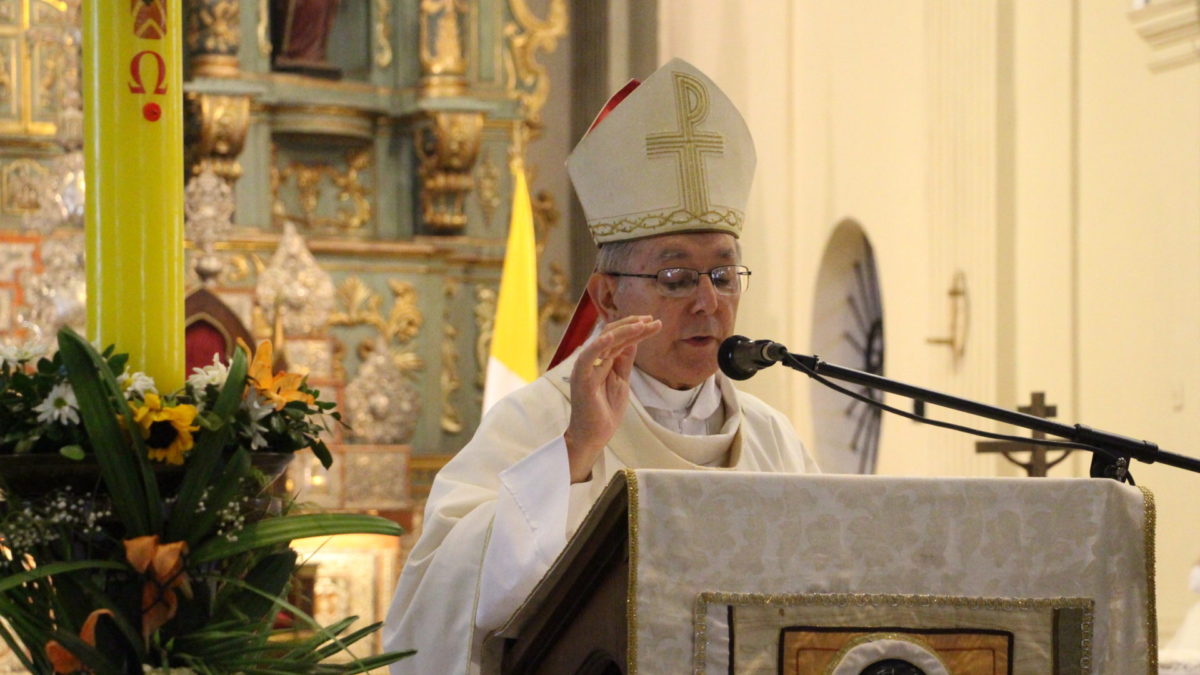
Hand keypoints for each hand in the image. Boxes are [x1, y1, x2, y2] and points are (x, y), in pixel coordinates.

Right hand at [563, 315, 661, 482]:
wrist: (594, 435)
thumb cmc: (605, 410)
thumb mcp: (621, 380)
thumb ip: (624, 361)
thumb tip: (634, 340)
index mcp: (600, 360)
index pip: (617, 337)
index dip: (634, 328)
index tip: (652, 322)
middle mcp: (591, 360)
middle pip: (611, 334)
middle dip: (633, 325)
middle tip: (652, 320)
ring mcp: (585, 368)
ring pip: (603, 341)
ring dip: (624, 331)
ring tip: (643, 324)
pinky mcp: (582, 380)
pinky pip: (587, 359)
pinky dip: (597, 346)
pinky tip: (611, 337)